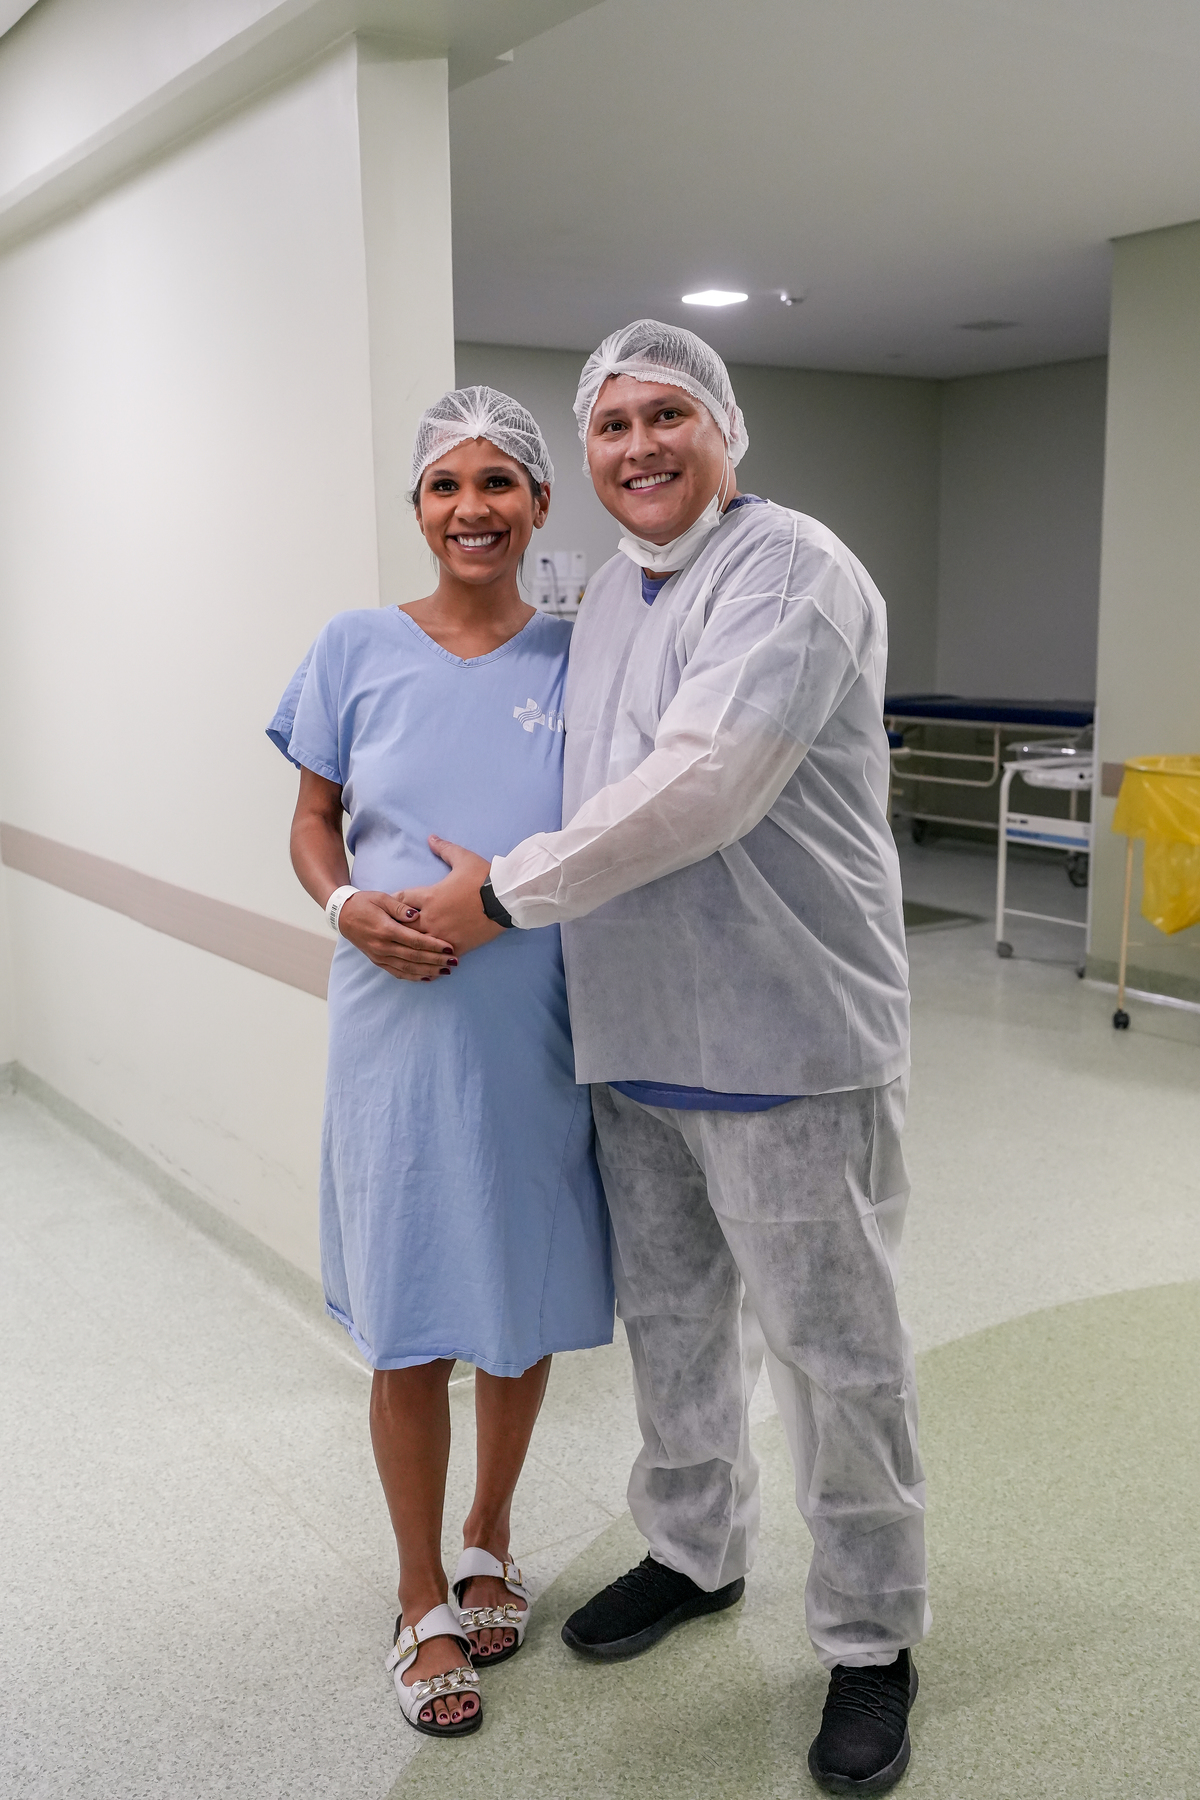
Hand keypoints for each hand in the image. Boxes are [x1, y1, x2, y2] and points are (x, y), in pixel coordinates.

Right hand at [336, 890, 457, 981]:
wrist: (343, 914)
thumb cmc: (364, 902)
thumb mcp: (382, 898)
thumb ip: (399, 906)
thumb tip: (416, 915)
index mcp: (385, 930)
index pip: (414, 941)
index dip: (434, 945)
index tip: (450, 947)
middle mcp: (382, 946)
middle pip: (414, 957)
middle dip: (436, 961)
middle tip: (455, 962)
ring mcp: (379, 956)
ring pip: (408, 968)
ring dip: (429, 971)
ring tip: (446, 971)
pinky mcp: (377, 961)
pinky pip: (398, 972)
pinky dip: (414, 977)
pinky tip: (428, 977)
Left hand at [397, 837, 505, 953]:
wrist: (505, 898)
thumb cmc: (483, 877)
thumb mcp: (463, 858)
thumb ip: (444, 849)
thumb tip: (431, 838)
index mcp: (429, 896)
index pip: (400, 899)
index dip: (394, 901)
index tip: (390, 905)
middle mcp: (431, 917)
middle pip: (403, 925)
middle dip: (397, 926)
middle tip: (391, 928)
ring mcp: (443, 934)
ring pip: (417, 944)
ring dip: (412, 943)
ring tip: (405, 947)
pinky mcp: (457, 946)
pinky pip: (438, 956)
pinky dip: (432, 957)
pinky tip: (427, 960)